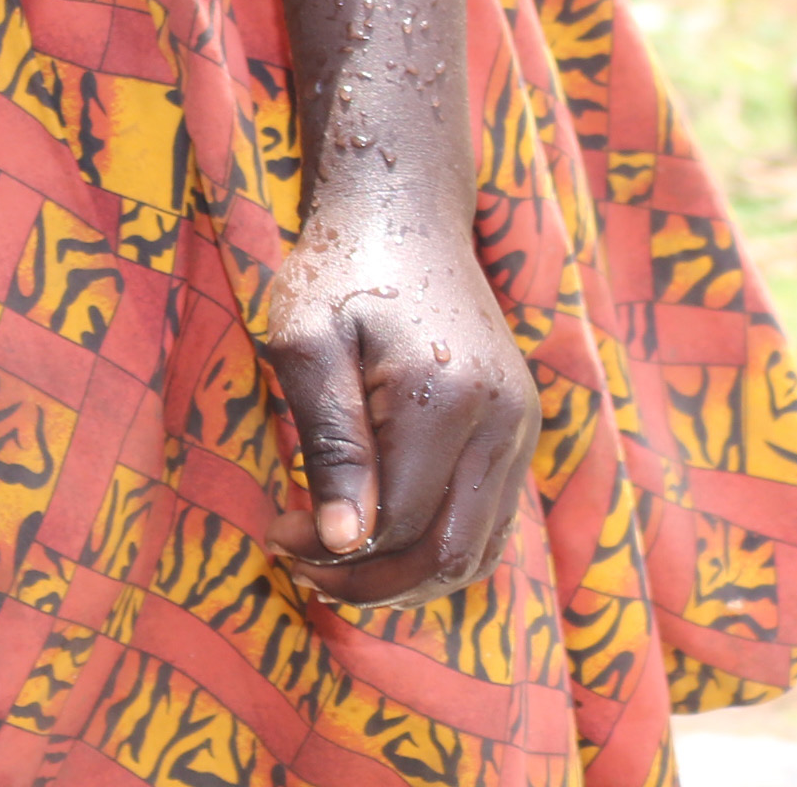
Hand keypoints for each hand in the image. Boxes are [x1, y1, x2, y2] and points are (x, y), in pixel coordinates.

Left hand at [256, 205, 538, 607]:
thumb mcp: (305, 342)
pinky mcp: (518, 431)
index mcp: (447, 398)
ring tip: (333, 563)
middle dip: (372, 583)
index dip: (335, 550)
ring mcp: (520, 429)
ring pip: (478, 549)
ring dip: (406, 576)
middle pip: (450, 554)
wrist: (403, 212)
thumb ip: (330, 442)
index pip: (400, 523)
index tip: (276, 531)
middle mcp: (502, 423)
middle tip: (300, 568)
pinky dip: (437, 547)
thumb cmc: (338, 269)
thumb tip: (342, 543)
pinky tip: (378, 536)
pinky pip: (489, 521)